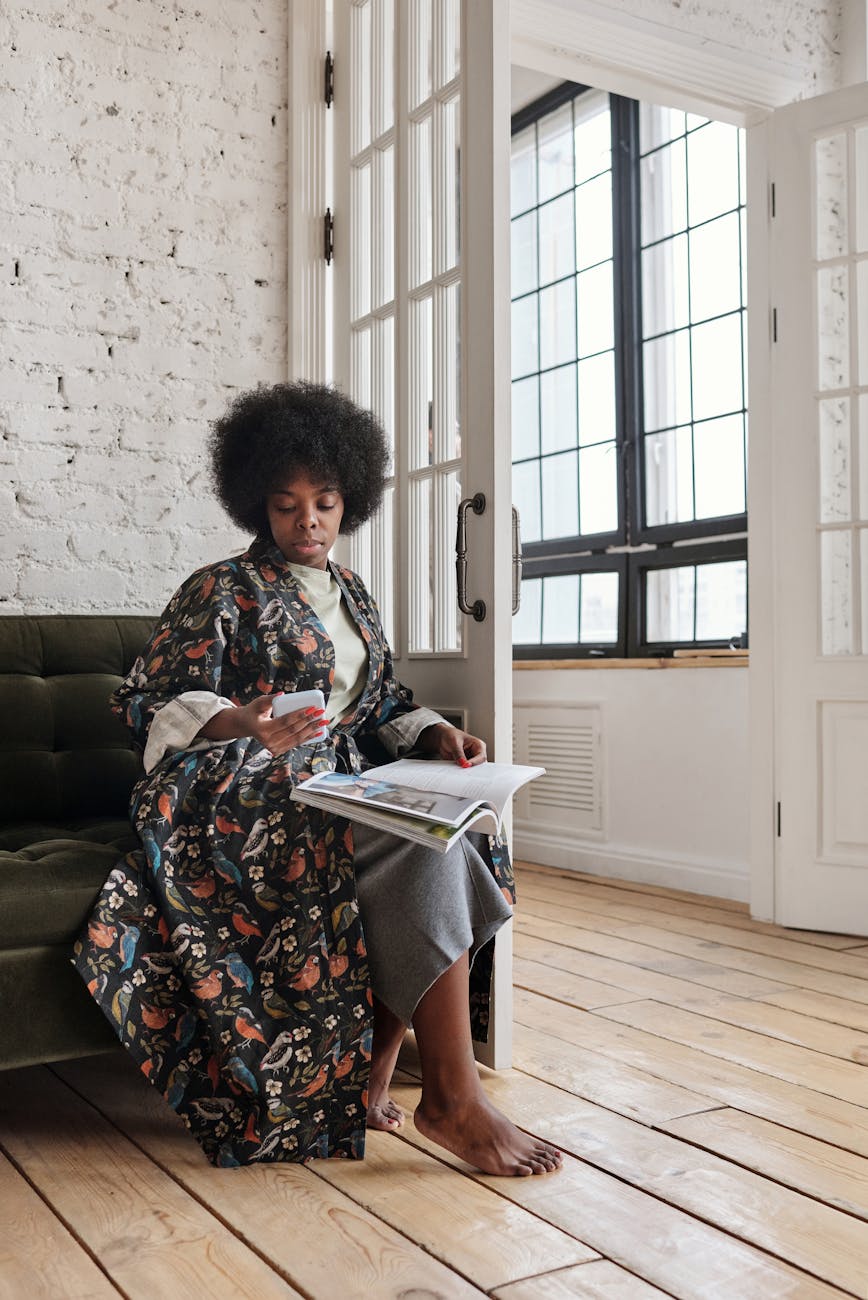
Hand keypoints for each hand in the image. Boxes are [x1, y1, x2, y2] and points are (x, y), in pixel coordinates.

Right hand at [202, 695, 326, 757]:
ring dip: (312, 730)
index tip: (312, 707)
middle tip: (321, 712)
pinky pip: (296, 743)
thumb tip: (282, 695)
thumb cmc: (254, 711)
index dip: (300, 715)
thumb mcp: (258, 703)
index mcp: (262, 730)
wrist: (246, 726)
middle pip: (293, 731)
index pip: (285, 721)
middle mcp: (268, 742)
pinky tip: (318, 732)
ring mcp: (273, 748)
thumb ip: (269, 699)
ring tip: (323, 722)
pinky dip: (308, 737)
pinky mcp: (278, 750)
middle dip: (310, 721)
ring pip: (297, 739)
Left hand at [417, 722, 486, 767]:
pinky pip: (464, 772)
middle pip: (479, 766)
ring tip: (458, 773)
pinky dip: (460, 773)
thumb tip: (463, 763)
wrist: (443, 738)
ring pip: (472, 770)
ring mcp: (470, 760)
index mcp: (479, 745)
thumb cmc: (451, 735)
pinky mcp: (464, 765)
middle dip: (472, 769)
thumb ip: (459, 753)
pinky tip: (455, 773)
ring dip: (466, 772)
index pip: (481, 757)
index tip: (466, 765)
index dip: (474, 762)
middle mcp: (476, 754)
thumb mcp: (454, 742)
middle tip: (463, 772)